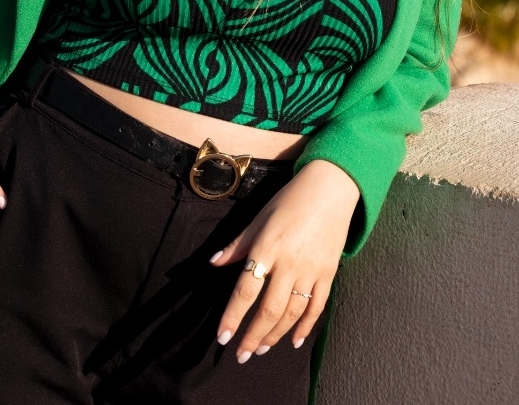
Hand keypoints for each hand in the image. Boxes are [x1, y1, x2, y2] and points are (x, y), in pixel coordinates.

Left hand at [210, 159, 359, 362]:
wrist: (330, 189)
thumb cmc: (290, 201)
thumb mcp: (259, 217)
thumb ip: (238, 244)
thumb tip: (213, 263)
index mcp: (267, 247)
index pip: (245, 289)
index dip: (233, 316)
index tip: (222, 336)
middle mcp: (289, 263)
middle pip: (269, 309)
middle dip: (252, 335)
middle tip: (241, 355)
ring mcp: (311, 270)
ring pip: (292, 313)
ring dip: (275, 335)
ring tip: (260, 349)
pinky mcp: (328, 274)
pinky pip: (317, 307)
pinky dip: (305, 327)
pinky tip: (294, 340)